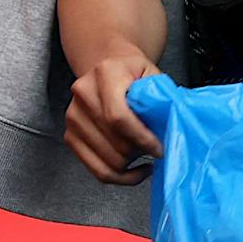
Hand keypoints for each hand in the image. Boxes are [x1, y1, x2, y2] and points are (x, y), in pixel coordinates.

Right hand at [65, 50, 162, 185]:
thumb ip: (160, 98)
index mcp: (105, 74)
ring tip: (144, 153)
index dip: (142, 139)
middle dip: (140, 152)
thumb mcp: (152, 74)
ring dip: (131, 164)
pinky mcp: (70, 136)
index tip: (159, 148)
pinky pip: (97, 169)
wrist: (108, 65)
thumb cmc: (132, 72)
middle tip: (156, 149)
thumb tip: (172, 128)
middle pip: (114, 142)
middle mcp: (83, 94)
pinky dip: (120, 177)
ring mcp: (73, 117)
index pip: (118, 117)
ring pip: (107, 160)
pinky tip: (134, 169)